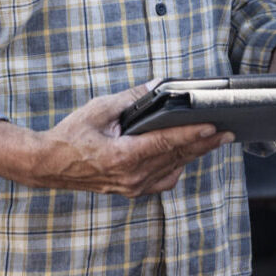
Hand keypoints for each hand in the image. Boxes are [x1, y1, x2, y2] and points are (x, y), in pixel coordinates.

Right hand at [0, 83, 232, 196]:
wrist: (48, 164)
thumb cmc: (71, 135)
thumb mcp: (100, 108)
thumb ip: (132, 98)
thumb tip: (158, 86)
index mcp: (124, 156)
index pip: (167, 144)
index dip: (193, 134)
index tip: (215, 127)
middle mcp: (132, 176)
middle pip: (177, 158)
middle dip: (203, 143)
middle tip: (227, 131)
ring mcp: (132, 186)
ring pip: (173, 169)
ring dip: (193, 155)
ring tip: (213, 140)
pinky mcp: (131, 190)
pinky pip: (162, 179)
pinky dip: (176, 166)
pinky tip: (185, 155)